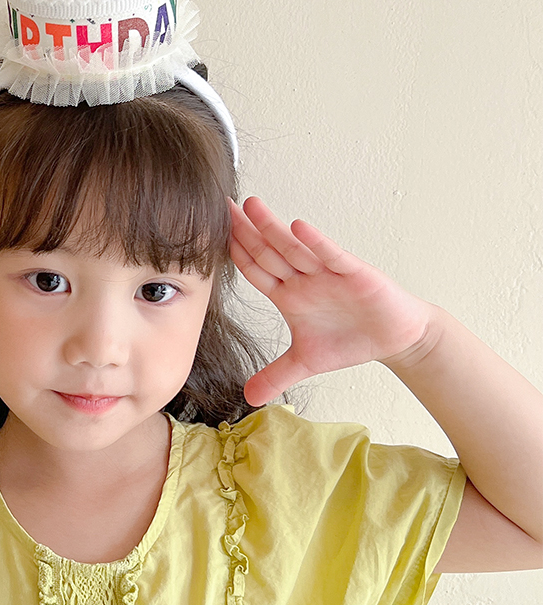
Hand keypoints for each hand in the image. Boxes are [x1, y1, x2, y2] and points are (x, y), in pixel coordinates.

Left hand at [229, 197, 435, 406]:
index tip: (208, 231)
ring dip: (273, 227)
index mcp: (287, 294)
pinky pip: (331, 255)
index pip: (254, 269)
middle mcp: (302, 278)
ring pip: (294, 248)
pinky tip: (298, 228)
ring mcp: (326, 272)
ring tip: (251, 207)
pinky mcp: (354, 272)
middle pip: (268, 251)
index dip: (233, 252)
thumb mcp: (305, 362)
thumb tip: (247, 399)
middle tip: (221, 206)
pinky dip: (316, 243)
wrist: (395, 337)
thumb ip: (275, 375)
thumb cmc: (349, 339)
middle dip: (245, 230)